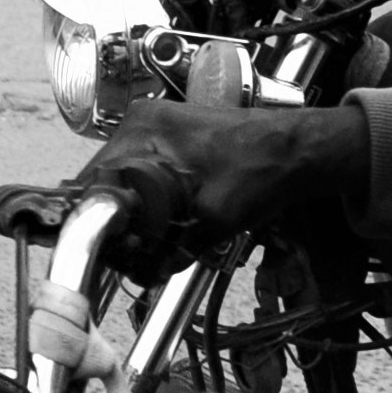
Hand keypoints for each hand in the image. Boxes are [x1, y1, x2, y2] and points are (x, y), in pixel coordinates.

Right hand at [80, 99, 368, 240]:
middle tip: (136, 254)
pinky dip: (148, 199)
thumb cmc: (261, 172)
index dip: (97, 220)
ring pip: (122, 179)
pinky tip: (166, 223)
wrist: (298, 152)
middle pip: (104, 180)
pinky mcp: (169, 139)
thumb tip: (141, 269)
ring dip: (133, 212)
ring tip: (153, 243)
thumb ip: (171, 243)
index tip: (113, 249)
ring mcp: (154, 128)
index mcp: (142, 130)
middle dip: (117, 220)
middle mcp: (140, 123)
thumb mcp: (213, 217)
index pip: (93, 179)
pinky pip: (142, 172)